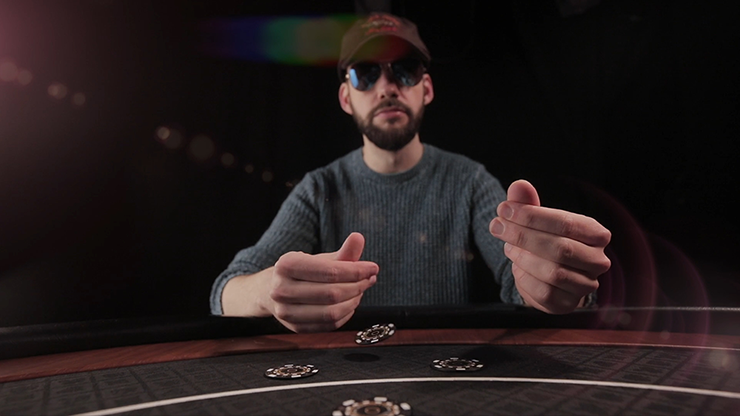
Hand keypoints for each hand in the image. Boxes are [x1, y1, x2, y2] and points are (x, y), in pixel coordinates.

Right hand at [267, 232, 378, 331]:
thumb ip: (342, 252)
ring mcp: (285, 312)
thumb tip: (359, 238)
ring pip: (331, 312)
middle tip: (369, 280)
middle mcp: (281, 289)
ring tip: (360, 291)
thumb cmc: (302, 272)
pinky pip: (329, 325)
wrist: (273, 289)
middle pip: (332, 293)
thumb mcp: (319, 258)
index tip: (373, 268)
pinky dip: (345, 315)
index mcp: (287, 265)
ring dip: (353, 302)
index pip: (330, 271)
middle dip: (357, 286)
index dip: (356, 271)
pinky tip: (349, 303)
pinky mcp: (294, 327)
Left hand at [489, 180, 610, 313]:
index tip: (503, 209)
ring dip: (523, 258)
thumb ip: (528, 202)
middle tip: (497, 227)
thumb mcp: (536, 219)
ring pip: (553, 272)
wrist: (547, 275)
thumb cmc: (545, 239)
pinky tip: (517, 268)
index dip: (532, 215)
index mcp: (595, 233)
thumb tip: (519, 185)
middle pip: (560, 248)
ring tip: (508, 247)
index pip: (565, 222)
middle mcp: (598, 260)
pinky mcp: (568, 303)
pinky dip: (524, 278)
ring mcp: (586, 284)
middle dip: (523, 236)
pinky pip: (544, 292)